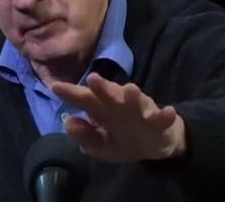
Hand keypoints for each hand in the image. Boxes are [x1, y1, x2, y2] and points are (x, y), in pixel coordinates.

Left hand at [51, 72, 186, 162]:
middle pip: (110, 95)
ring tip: (130, 89)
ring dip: (134, 96)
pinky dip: (165, 115)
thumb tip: (68, 123)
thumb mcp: (101, 146)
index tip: (55, 86)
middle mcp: (120, 106)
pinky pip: (163, 118)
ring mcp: (140, 111)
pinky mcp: (159, 121)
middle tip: (93, 79)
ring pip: (137, 102)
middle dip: (103, 88)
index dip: (71, 93)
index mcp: (103, 111)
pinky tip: (169, 111)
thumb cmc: (124, 138)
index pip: (85, 100)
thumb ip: (84, 137)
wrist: (156, 142)